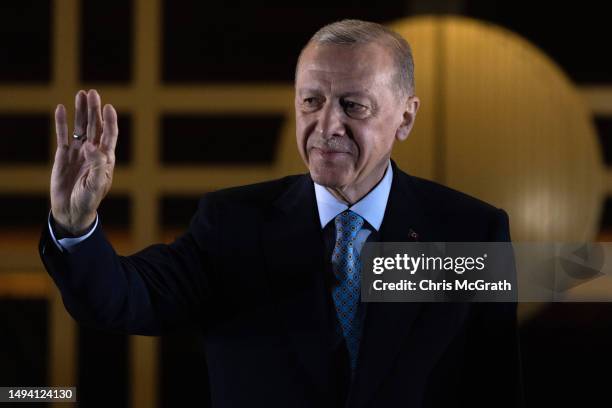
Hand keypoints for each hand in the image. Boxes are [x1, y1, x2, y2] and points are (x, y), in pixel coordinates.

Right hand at [50, 89, 117, 234]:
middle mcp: (93, 152)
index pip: (109, 135)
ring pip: (80, 127)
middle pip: (95, 126)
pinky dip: (61, 123)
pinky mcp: (63, 155)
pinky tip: (60, 109)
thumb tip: (90, 145)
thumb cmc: (88, 199)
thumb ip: (96, 165)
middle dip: (94, 110)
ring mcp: (78, 152)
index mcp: (106, 158)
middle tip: (92, 93)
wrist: (72, 210)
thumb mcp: (96, 184)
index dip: (110, 121)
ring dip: (81, 111)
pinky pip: (62, 135)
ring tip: (81, 94)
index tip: (108, 107)